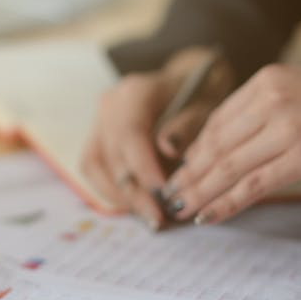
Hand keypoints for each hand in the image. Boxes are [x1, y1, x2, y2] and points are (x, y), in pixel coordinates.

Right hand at [80, 47, 233, 227]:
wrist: (187, 81)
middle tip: (159, 218)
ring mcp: (99, 121)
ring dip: (119, 196)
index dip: (143, 168)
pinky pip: (95, 170)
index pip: (130, 134)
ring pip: (94, 166)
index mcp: (135, 92)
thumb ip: (188, 125)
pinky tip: (136, 207)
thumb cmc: (202, 94)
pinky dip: (113, 191)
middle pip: (112, 155)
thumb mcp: (207, 105)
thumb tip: (167, 149)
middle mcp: (110, 105)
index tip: (164, 195)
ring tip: (147, 217)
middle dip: (135, 192)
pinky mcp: (97, 138)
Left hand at [163, 64, 300, 225]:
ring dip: (201, 192)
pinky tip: (210, 215)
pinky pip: (254, 184)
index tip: (183, 167)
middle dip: (191, 173)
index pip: (218, 119)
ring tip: (183, 209)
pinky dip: (227, 202)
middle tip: (172, 194)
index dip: (196, 148)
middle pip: (216, 144)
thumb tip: (232, 142)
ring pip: (229, 167)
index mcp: (268, 79)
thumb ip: (267, 108)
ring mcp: (286, 129)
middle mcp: (271, 100)